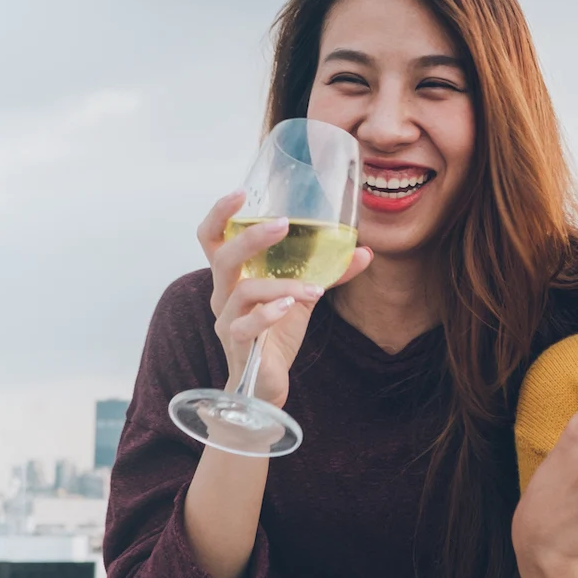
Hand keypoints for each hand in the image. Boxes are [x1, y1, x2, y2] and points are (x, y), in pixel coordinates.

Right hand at [197, 191, 372, 406]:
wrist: (264, 384)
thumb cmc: (276, 335)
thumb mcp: (302, 298)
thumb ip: (325, 274)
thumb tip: (364, 251)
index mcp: (233, 278)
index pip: (213, 239)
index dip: (220, 214)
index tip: (240, 192)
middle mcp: (223, 295)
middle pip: (223, 258)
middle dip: (252, 238)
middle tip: (283, 225)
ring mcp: (227, 321)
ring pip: (244, 291)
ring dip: (282, 286)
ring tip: (315, 289)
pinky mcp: (238, 346)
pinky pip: (246, 326)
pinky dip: (269, 313)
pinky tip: (291, 306)